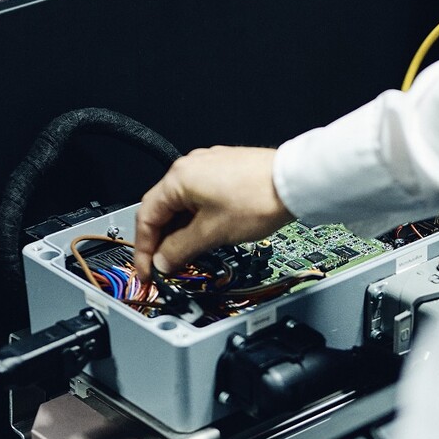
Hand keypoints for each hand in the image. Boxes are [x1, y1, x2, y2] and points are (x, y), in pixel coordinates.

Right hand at [133, 146, 294, 282]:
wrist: (295, 182)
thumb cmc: (259, 198)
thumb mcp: (212, 233)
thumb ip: (181, 249)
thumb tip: (164, 261)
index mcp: (178, 178)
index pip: (146, 217)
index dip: (144, 249)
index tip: (148, 271)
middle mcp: (189, 167)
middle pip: (163, 210)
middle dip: (162, 242)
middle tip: (166, 267)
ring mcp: (208, 167)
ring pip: (182, 206)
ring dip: (180, 233)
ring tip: (188, 256)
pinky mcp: (225, 172)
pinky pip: (200, 199)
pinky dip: (197, 220)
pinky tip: (205, 236)